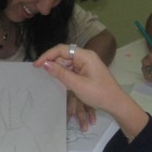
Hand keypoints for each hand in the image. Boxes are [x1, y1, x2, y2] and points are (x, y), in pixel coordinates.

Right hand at [34, 44, 149, 138]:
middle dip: (53, 63)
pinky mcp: (87, 71)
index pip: (62, 49)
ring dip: (59, 70)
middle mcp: (86, 56)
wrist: (115, 102)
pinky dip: (65, 74)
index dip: (47, 56)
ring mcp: (87, 63)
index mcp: (85, 56)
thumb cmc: (98, 93)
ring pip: (67, 63)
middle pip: (64, 55)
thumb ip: (60, 73)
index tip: (36, 65)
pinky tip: (60, 82)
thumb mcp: (77, 84)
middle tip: (42, 74)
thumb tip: (45, 64)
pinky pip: (72, 69)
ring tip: (51, 80)